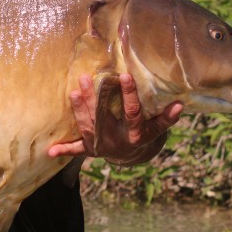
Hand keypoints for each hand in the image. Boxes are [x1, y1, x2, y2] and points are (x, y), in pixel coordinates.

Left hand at [48, 73, 181, 164]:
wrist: (132, 156)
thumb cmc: (144, 133)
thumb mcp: (156, 128)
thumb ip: (165, 118)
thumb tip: (180, 104)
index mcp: (136, 134)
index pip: (133, 112)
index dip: (130, 95)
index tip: (125, 76)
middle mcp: (118, 141)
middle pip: (106, 117)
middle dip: (97, 98)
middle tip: (88, 77)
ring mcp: (103, 146)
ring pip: (90, 127)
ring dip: (81, 110)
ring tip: (75, 91)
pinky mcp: (91, 150)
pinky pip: (77, 151)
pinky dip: (65, 150)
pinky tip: (51, 151)